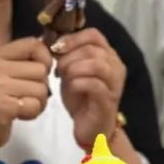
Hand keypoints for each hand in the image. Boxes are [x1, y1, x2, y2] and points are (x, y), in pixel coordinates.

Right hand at [0, 37, 51, 155]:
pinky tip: (18, 115)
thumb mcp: (1, 75)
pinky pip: (35, 105)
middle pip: (41, 69)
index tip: (40, 73)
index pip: (32, 44)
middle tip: (26, 97)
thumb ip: (21, 63)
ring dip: (38, 102)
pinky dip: (32, 113)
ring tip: (22, 106)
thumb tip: (51, 56)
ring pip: (41, 89)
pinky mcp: (3, 105)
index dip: (45, 57)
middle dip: (41, 87)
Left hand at [53, 28, 125, 148]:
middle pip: (92, 48)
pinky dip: (77, 83)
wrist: (90, 129)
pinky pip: (94, 84)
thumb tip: (47, 40)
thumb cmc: (81, 99)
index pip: (94, 35)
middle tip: (57, 69)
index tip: (56, 49)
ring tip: (63, 77)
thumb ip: (65, 56)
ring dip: (73, 68)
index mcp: (108, 56)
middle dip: (69, 56)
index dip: (72, 38)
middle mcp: (115, 66)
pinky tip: (70, 88)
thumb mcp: (70, 72)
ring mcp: (114, 83)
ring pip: (96, 64)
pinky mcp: (109, 100)